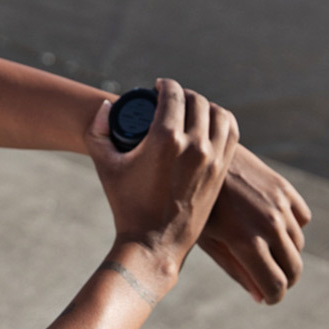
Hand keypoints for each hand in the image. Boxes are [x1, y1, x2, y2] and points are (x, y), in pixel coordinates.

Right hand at [84, 79, 239, 273]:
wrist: (154, 244)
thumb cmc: (126, 205)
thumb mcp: (105, 166)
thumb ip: (98, 131)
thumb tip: (107, 105)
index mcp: (165, 138)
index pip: (173, 93)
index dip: (165, 84)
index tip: (158, 87)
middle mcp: (194, 145)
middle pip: (196, 100)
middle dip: (183, 94)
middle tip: (171, 100)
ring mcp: (213, 158)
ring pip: (218, 113)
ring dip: (205, 106)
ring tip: (191, 110)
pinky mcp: (222, 171)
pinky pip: (231, 132)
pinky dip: (222, 121)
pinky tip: (210, 124)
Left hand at [198, 145, 311, 303]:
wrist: (196, 157)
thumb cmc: (194, 205)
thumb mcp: (209, 240)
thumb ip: (236, 270)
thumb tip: (261, 297)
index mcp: (246, 242)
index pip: (275, 285)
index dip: (273, 296)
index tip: (267, 296)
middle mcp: (268, 224)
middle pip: (294, 269)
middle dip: (284, 280)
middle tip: (269, 279)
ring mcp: (278, 204)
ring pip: (298, 244)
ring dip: (286, 253)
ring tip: (266, 251)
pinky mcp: (283, 188)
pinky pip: (302, 219)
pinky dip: (292, 226)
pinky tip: (272, 224)